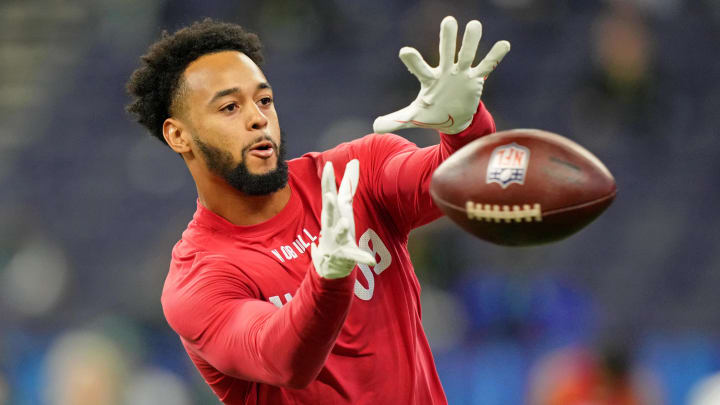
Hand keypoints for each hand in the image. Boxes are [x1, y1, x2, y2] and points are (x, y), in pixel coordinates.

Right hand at [311, 160, 376, 278]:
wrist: (330, 264)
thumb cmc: (337, 228)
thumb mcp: (343, 205)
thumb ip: (348, 184)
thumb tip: (354, 161)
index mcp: (333, 213)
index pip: (328, 194)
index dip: (327, 180)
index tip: (327, 165)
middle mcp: (332, 225)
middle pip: (330, 213)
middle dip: (329, 205)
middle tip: (329, 196)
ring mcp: (337, 240)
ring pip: (339, 233)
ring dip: (341, 228)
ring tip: (345, 223)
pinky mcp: (346, 255)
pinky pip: (355, 256)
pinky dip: (362, 257)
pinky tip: (370, 259)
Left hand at [373, 16, 509, 134]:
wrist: (453, 119)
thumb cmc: (431, 113)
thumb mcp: (413, 118)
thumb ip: (395, 120)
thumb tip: (374, 127)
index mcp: (428, 79)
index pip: (419, 67)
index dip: (412, 60)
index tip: (404, 51)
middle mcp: (445, 72)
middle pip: (446, 52)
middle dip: (447, 38)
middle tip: (448, 20)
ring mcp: (461, 73)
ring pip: (467, 55)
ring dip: (471, 42)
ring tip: (475, 25)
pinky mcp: (475, 80)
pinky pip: (487, 66)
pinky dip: (495, 56)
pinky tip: (504, 44)